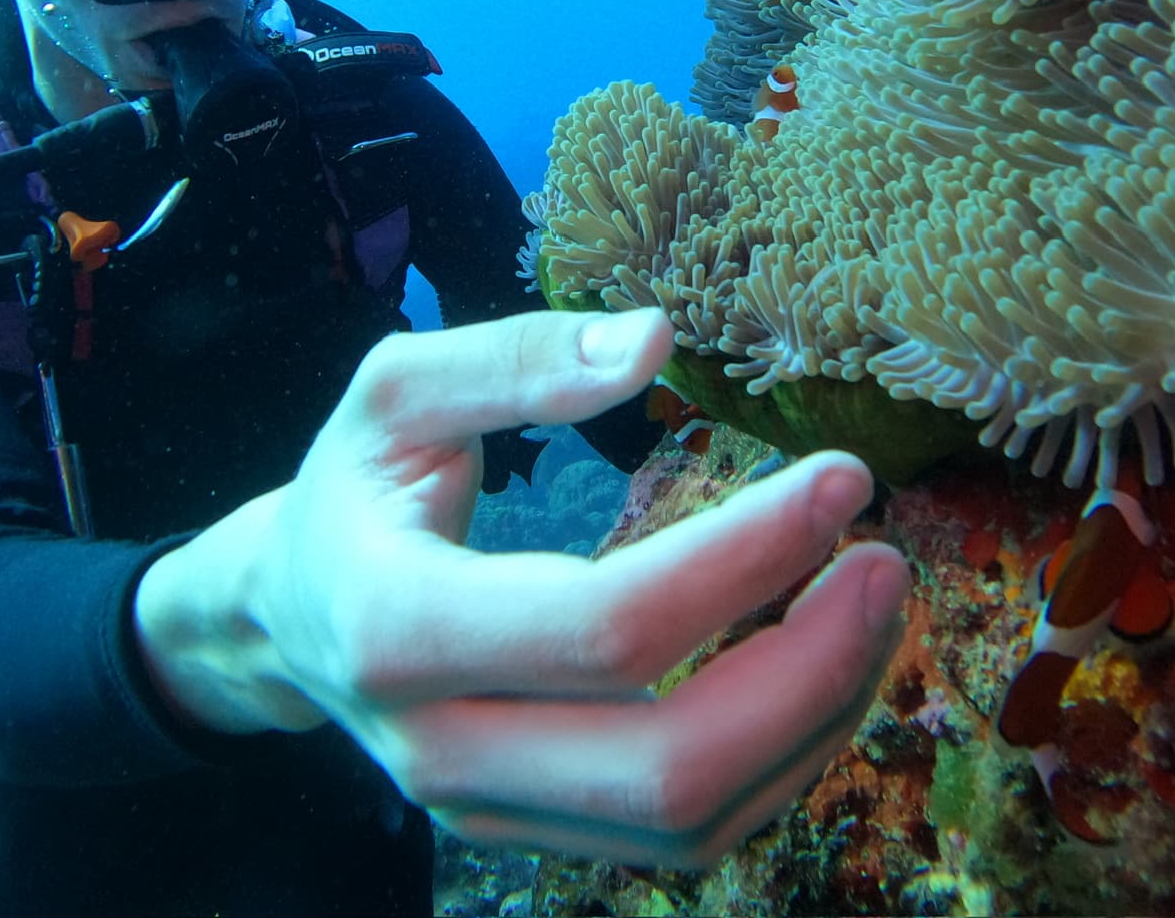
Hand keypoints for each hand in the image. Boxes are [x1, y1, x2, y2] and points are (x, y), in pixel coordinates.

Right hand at [133, 307, 909, 866]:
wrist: (288, 618)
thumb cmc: (352, 489)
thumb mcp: (396, 388)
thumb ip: (518, 356)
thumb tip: (655, 339)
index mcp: (396, 628)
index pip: (606, 626)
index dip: (744, 555)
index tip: (840, 475)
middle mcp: (442, 752)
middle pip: (666, 766)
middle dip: (810, 672)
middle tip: (886, 562)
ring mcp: (489, 814)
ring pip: (690, 822)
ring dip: (813, 721)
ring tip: (868, 605)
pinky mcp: (535, 835)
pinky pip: (684, 835)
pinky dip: (778, 758)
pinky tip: (813, 663)